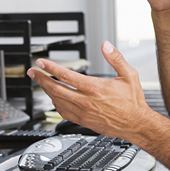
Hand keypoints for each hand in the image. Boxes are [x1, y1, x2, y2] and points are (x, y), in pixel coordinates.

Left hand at [27, 41, 151, 138]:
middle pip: (56, 89)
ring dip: (47, 91)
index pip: (66, 76)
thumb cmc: (133, 101)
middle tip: (33, 72)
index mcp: (96, 88)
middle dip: (41, 79)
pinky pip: (63, 113)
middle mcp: (87, 101)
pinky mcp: (84, 122)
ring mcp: (84, 113)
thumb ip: (116, 58)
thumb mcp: (129, 75)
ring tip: (41, 83)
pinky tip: (54, 98)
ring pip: (58, 101)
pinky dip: (56, 104)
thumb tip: (106, 46)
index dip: (51, 68)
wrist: (136, 124)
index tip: (41, 63)